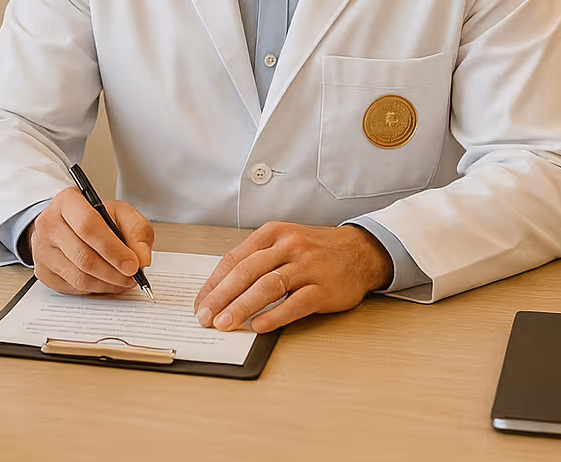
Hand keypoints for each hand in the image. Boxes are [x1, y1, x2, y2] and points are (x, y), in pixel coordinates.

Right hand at [29, 186, 153, 294]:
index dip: (113, 249)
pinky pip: (74, 288)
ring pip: (80, 277)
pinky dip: (96, 289)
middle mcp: (49, 224)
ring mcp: (42, 250)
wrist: (69, 225)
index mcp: (67, 201)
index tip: (133, 264)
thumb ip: (138, 231)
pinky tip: (107, 281)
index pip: (88, 226)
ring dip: (108, 284)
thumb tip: (142, 259)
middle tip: (133, 277)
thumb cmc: (96, 219)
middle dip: (114, 272)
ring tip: (123, 280)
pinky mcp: (43, 272)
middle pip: (84, 257)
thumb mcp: (121, 214)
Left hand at [192, 223, 392, 333]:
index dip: (213, 284)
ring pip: (268, 286)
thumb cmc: (315, 251)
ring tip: (224, 324)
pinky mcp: (325, 288)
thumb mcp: (284, 243)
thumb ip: (257, 260)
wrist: (360, 251)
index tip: (200, 304)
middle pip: (246, 272)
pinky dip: (275, 315)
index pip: (234, 259)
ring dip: (242, 307)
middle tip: (205, 318)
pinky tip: (259, 326)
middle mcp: (288, 246)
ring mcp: (307, 267)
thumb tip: (222, 290)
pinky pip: (295, 303)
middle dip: (221, 297)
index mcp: (273, 234)